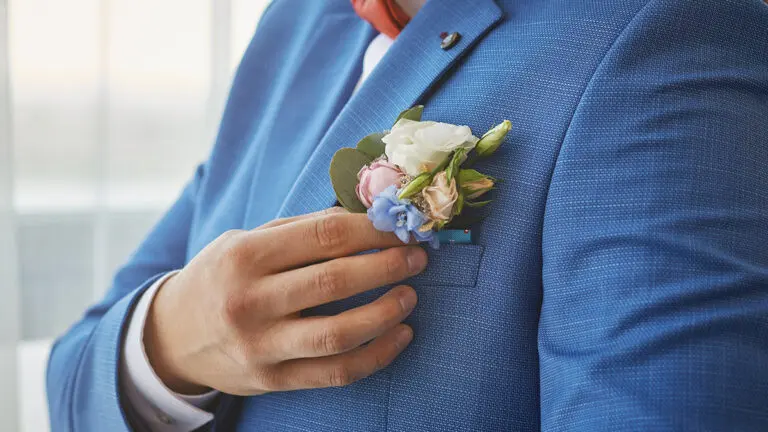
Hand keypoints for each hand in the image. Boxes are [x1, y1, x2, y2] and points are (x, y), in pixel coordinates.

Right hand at [143, 208, 426, 395]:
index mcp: (244, 256)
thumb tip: (363, 215)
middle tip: (416, 257)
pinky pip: (334, 373)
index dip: (371, 230)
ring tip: (410, 296)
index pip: (322, 236)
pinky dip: (375, 356)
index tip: (401, 226)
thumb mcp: (245, 241)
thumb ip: (300, 229)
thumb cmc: (220, 277)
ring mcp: (261, 346)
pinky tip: (399, 335)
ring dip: (385, 313)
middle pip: (334, 282)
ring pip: (338, 334)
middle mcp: (250, 301)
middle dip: (386, 266)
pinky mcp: (272, 380)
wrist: (172, 337)